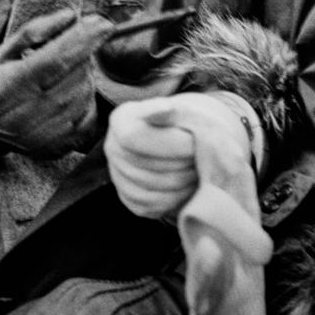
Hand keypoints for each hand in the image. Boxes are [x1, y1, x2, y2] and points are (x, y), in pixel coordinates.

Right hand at [0, 7, 113, 157]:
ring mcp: (40, 136)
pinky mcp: (53, 148)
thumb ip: (36, 30)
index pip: (54, 60)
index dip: (82, 40)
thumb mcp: (3, 49)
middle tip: (68, 49)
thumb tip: (72, 16)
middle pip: (75, 76)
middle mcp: (24, 116)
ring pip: (84, 94)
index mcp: (7, 87)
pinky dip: (85, 99)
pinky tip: (67, 94)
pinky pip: (88, 116)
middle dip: (81, 55)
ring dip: (83, 76)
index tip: (104, 23)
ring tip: (62, 73)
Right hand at [105, 93, 252, 219]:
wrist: (181, 139)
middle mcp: (112, 148)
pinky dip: (174, 199)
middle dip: (180, 164)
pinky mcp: (129, 198)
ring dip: (180, 182)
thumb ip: (174, 110)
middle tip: (202, 158)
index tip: (195, 142)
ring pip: (149, 188)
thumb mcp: (181, 108)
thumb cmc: (183, 121)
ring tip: (198, 170)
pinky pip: (151, 206)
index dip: (168, 143)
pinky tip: (188, 185)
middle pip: (145, 166)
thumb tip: (166, 109)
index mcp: (121, 120)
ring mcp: (117, 175)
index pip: (134, 137)